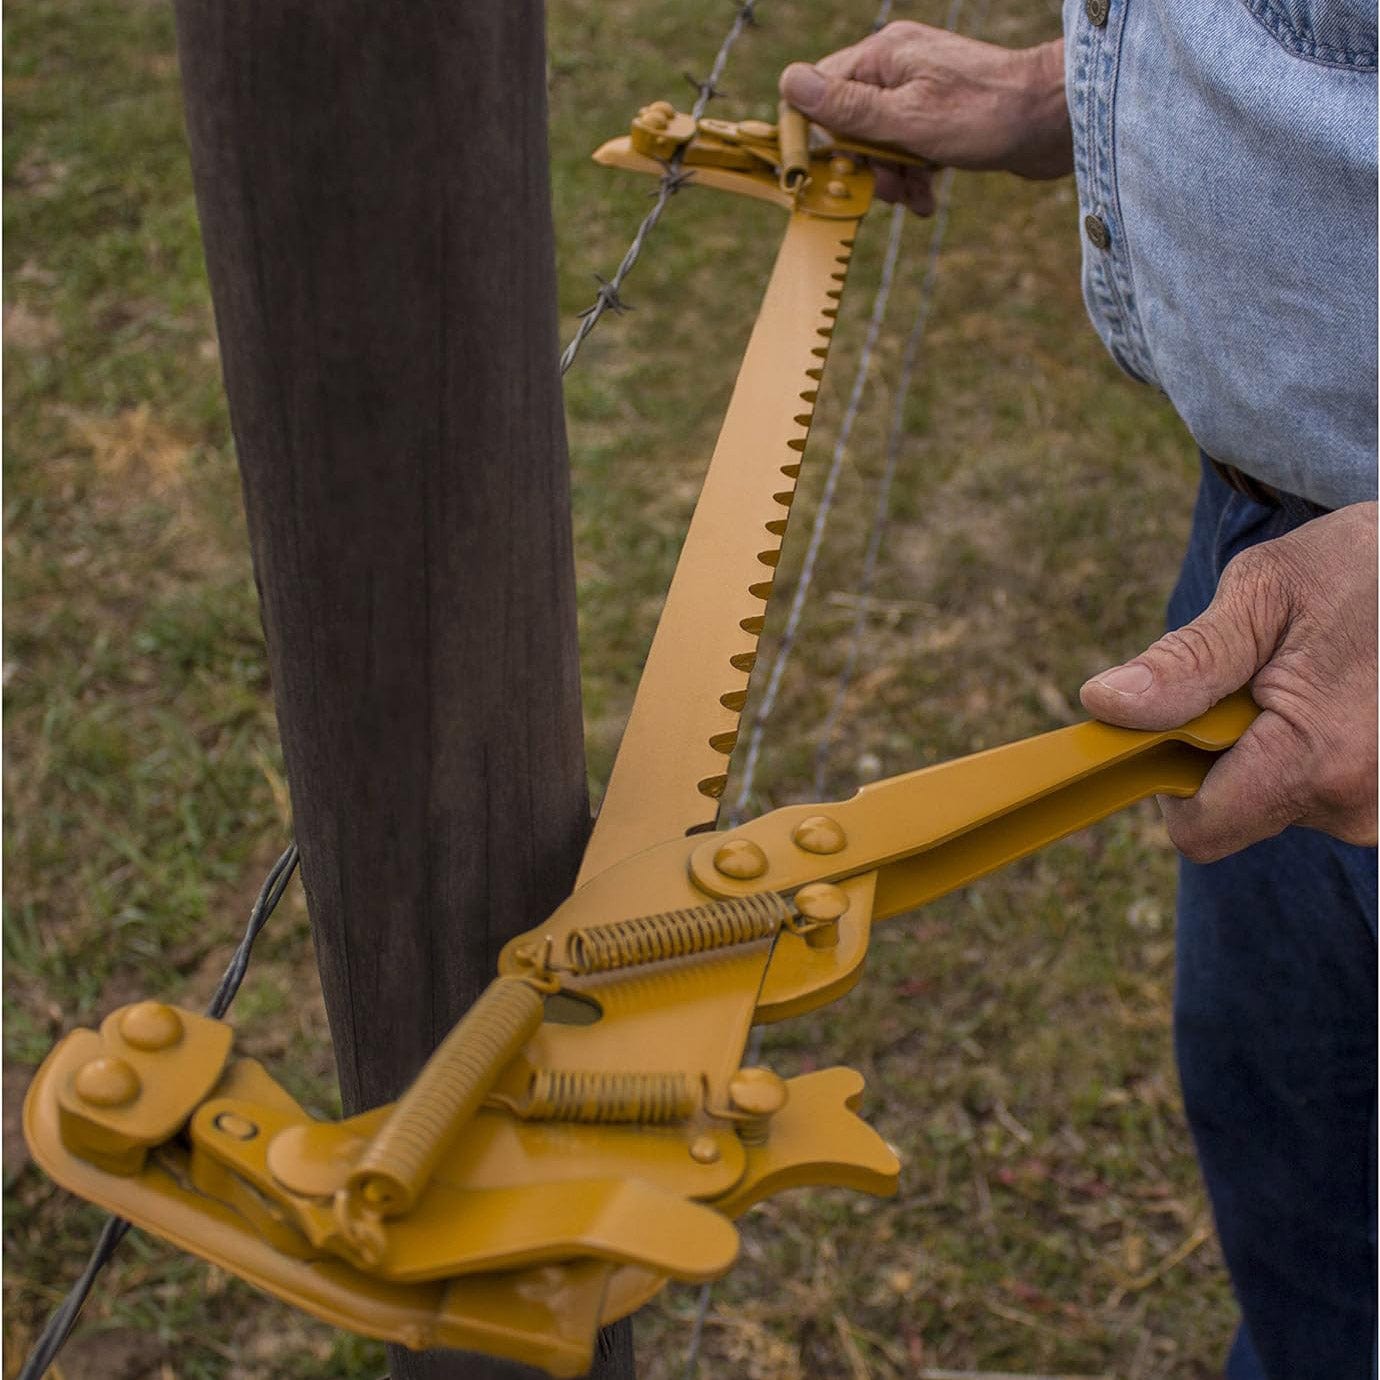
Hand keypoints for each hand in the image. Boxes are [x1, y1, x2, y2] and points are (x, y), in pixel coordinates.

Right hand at [779, 23, 1070, 216]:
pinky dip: (913, 176)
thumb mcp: (906, 119)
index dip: (817, 135)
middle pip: (849, 123)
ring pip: (879, 143)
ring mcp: (921, 90)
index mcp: (884, 56)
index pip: (821, 90)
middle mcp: (899, 67)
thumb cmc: (986, 115)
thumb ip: (847, 108)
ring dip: (892, 178)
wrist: (1056, 120)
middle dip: (864, 165)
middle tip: (889, 188)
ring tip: (915, 196)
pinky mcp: (940, 115)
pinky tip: (928, 196)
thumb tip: (790, 84)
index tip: (828, 171)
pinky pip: (908, 149)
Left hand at [1080, 502, 1377, 861]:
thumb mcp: (1263, 593)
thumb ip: (1186, 662)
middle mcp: (1359, 805)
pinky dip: (1307, 747)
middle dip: (1223, 749)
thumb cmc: (1358, 567)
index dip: (1168, 778)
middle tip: (1259, 676)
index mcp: (1320, 761)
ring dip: (1270, 744)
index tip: (1172, 719)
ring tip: (1308, 676)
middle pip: (1238, 811)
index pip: (1201, 828)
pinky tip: (1337, 692)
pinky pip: (1319, 788)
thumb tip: (1107, 704)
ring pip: (1278, 798)